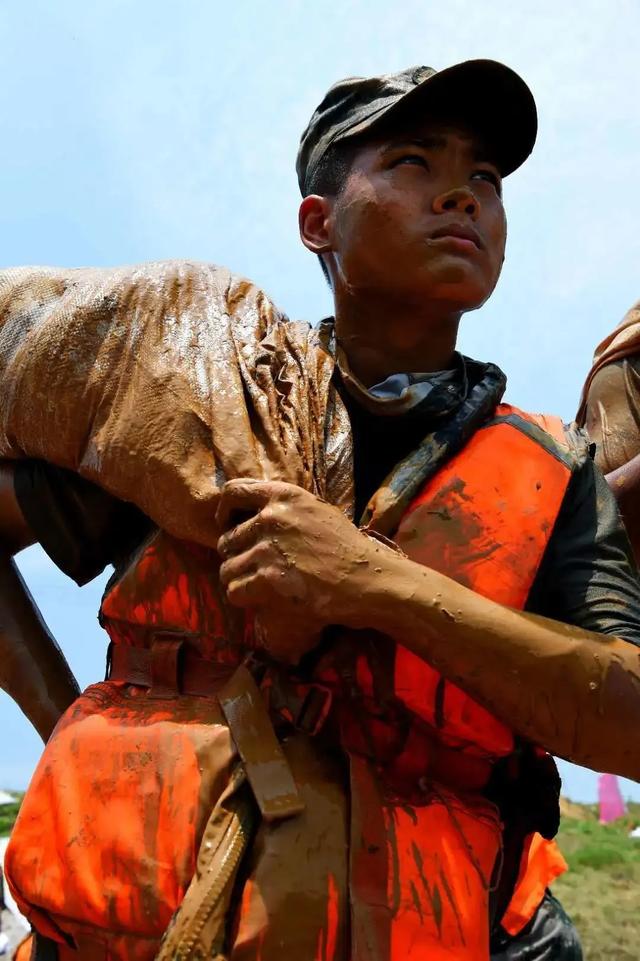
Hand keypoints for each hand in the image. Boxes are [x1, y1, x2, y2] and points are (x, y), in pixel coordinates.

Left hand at [216, 479, 391, 661]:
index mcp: (284, 495)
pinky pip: (235, 591)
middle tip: (256, 570)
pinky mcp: (267, 578)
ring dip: (239, 581)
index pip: (232, 492)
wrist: (367, 580)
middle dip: (236, 557)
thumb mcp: (317, 511)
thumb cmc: (347, 549)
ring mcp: (268, 548)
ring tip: (260, 587)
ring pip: (226, 569)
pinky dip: (245, 599)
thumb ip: (285, 508)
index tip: (229, 526)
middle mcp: (271, 517)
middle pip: (225, 540)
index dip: (224, 512)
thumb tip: (253, 513)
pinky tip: (263, 600)